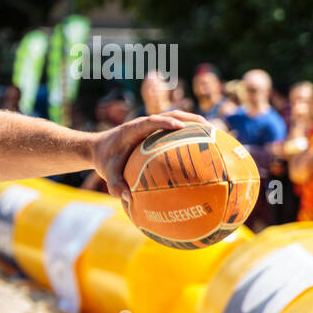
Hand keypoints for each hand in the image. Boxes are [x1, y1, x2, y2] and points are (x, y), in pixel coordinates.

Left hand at [92, 109, 206, 203]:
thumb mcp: (107, 172)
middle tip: (209, 129)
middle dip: (190, 119)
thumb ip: (114, 184)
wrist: (98, 148)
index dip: (165, 122)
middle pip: (171, 114)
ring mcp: (151, 126)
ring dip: (195, 124)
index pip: (150, 121)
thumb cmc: (105, 160)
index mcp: (132, 129)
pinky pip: (175, 129)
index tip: (180, 127)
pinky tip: (204, 146)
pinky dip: (190, 134)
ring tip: (215, 134)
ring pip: (176, 118)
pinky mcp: (156, 131)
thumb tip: (128, 197)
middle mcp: (144, 124)